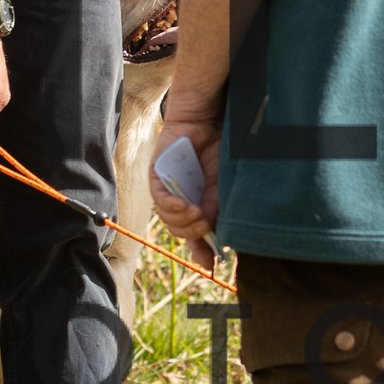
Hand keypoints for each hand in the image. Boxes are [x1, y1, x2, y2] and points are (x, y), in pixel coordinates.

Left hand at [149, 118, 220, 267]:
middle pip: (182, 231)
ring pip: (169, 219)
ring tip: (197, 214)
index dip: (203, 253)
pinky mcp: (157, 175)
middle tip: (206, 225)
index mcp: (201, 205)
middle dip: (194, 233)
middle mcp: (183, 200)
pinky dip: (171, 206)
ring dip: (183, 221)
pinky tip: (184, 206)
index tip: (211, 265)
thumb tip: (221, 246)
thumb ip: (221, 214)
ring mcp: (169, 189)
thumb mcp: (226, 187)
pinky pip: (159, 199)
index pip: (197, 236)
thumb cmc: (221, 150)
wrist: (209, 118)